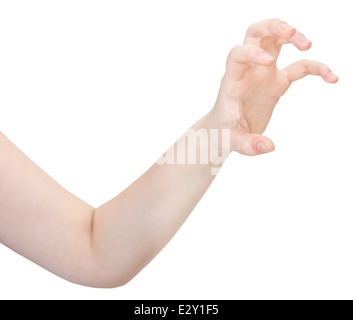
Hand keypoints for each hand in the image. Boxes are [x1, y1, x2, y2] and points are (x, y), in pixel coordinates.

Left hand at [211, 18, 337, 155]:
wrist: (225, 132)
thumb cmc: (224, 133)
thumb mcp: (232, 141)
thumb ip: (248, 145)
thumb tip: (268, 147)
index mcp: (233, 80)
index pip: (238, 54)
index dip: (252, 52)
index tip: (269, 62)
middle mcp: (248, 71)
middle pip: (256, 33)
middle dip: (273, 26)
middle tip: (292, 32)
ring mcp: (263, 74)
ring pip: (276, 41)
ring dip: (293, 36)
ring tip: (308, 45)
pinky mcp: (276, 83)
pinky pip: (299, 68)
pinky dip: (316, 68)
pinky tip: (331, 78)